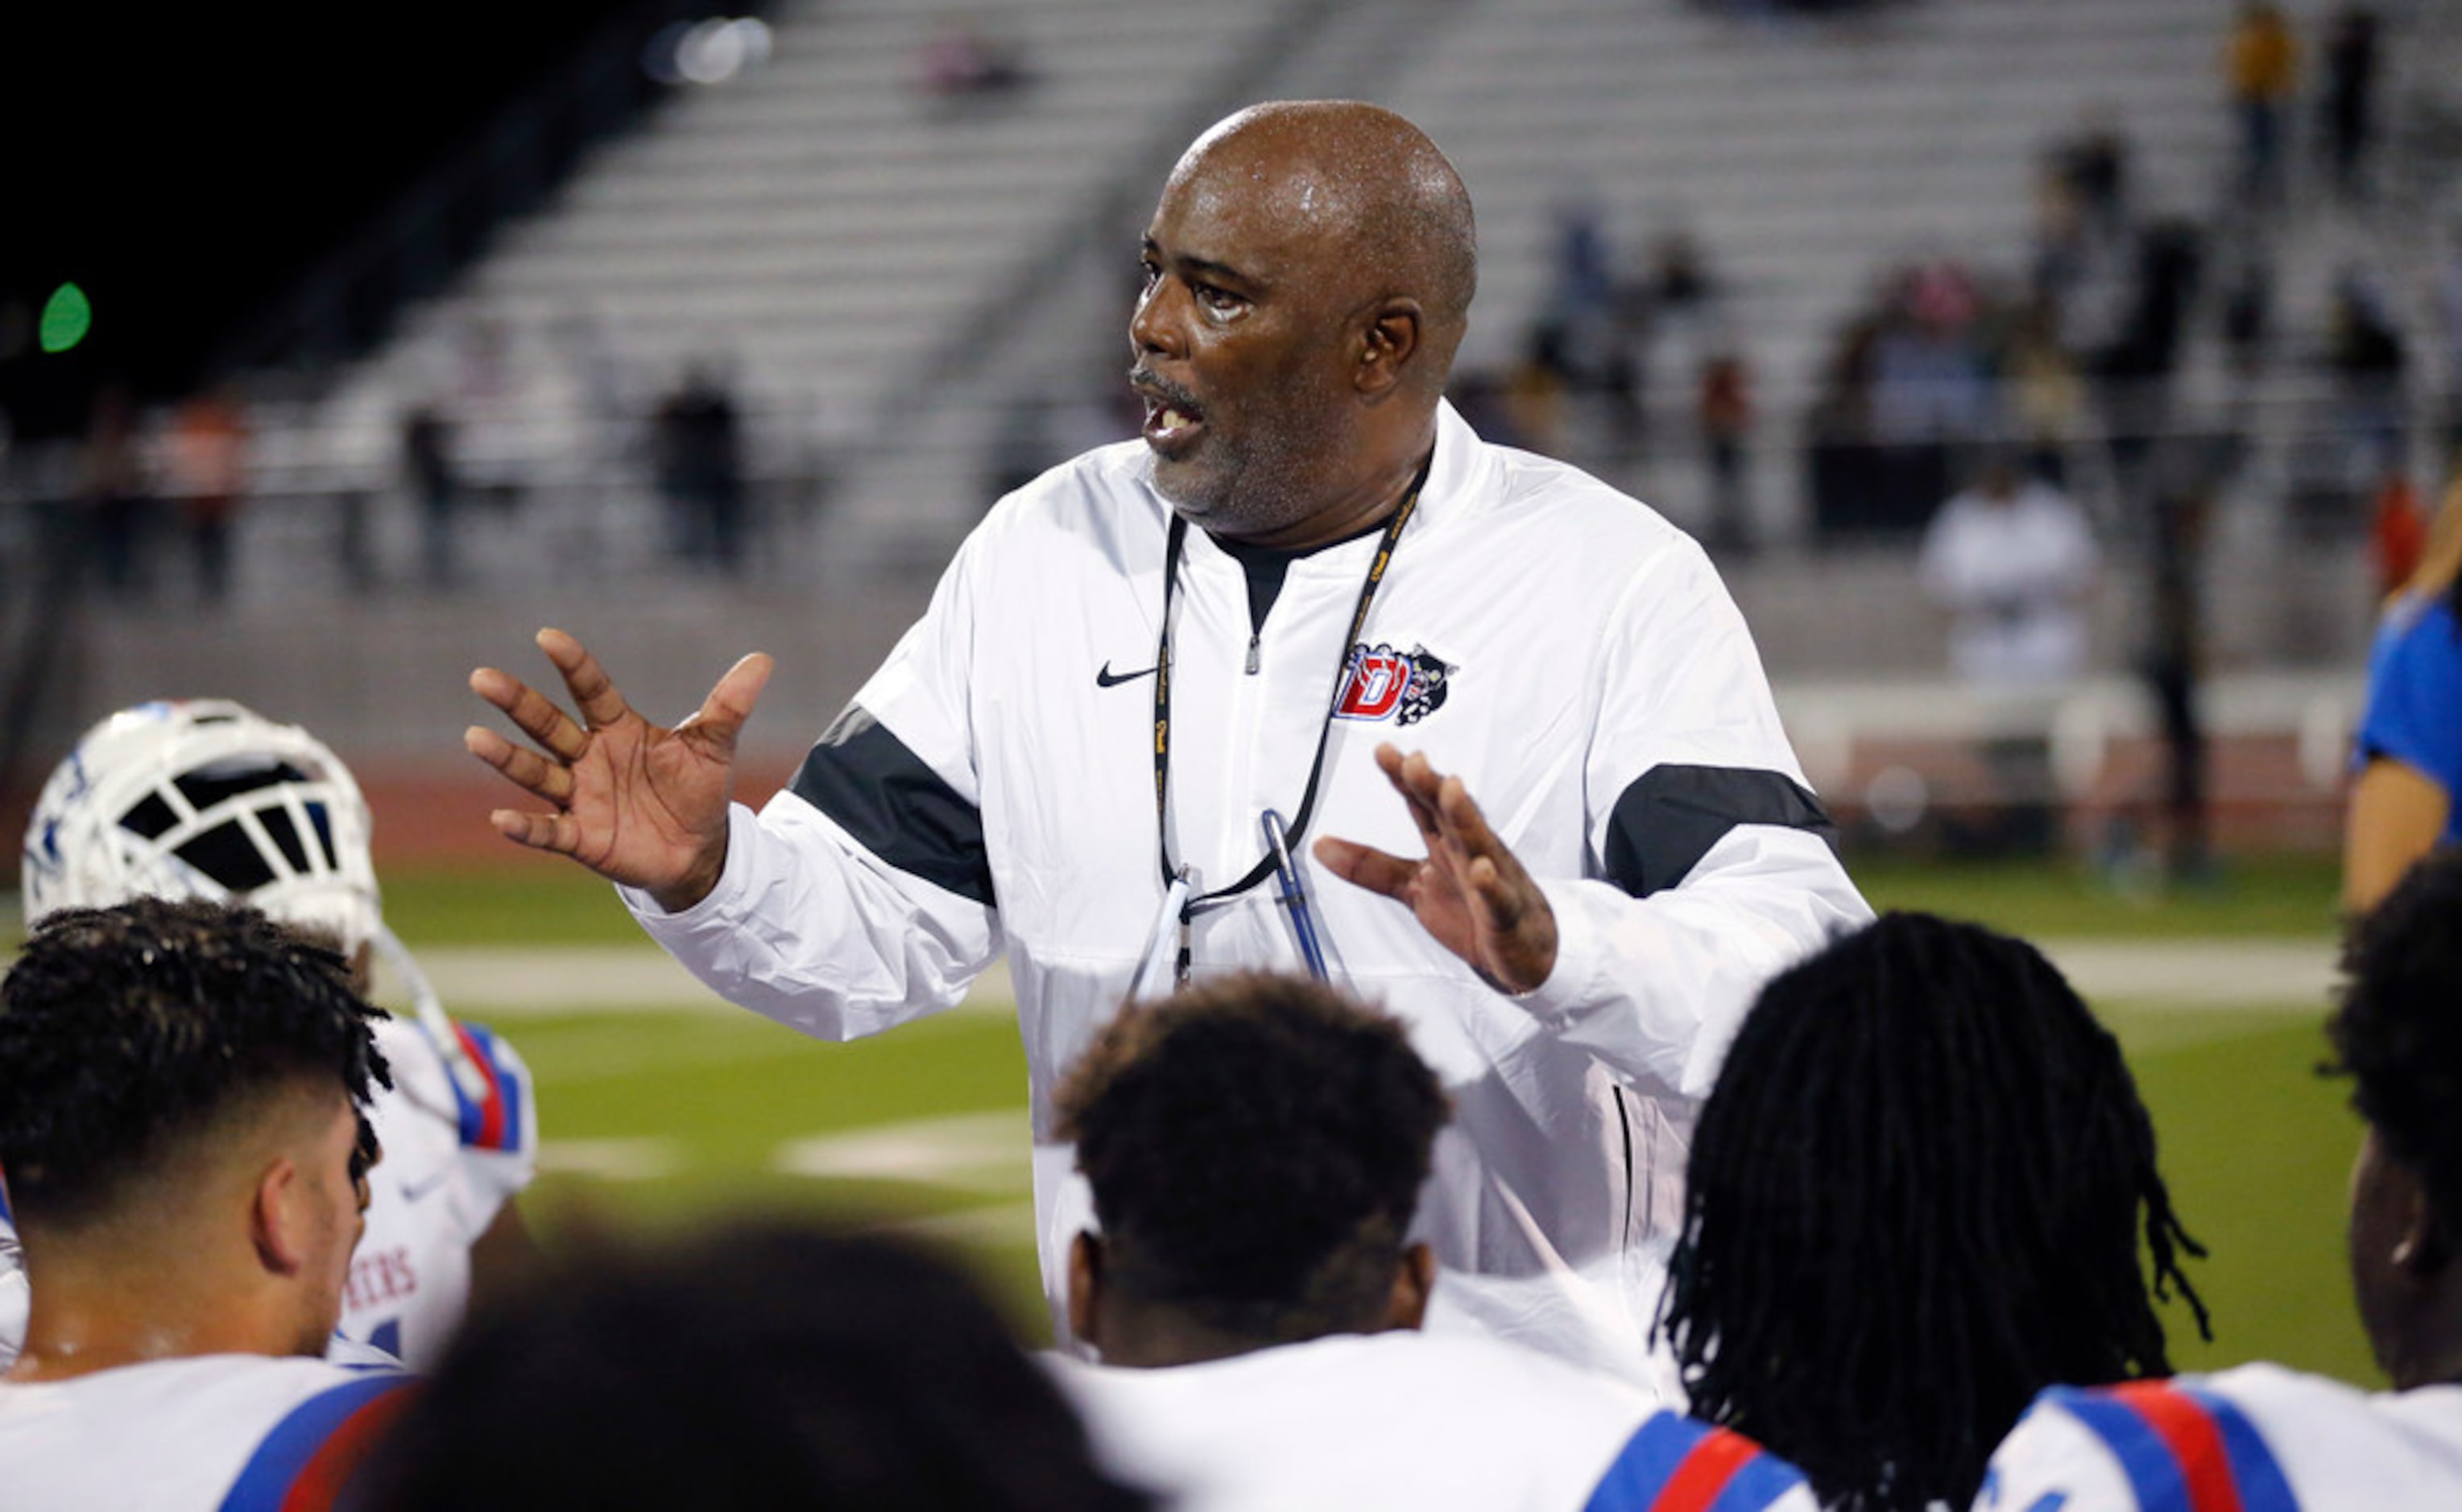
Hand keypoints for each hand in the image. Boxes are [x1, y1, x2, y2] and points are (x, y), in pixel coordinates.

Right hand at [466, 627, 772, 911]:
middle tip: (482, 677)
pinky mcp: (581, 837)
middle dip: (517, 702)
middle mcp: (589, 757)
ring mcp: (580, 796)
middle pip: (548, 724)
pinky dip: (525, 827)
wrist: (701, 849)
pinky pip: (548, 831)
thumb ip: (729, 705)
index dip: (572, 664)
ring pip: (536, 772)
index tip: (547, 637)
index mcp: (619, 728)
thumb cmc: (699, 790)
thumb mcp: (716, 745)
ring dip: (507, 757)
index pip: (592, 690)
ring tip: (474, 736)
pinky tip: (501, 817)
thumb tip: (764, 659)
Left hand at [1313, 743, 1557, 994]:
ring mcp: (1492, 881)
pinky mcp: (1506, 916)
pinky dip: (1491, 885)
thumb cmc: (1471, 909)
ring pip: (1479, 844)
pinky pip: (1499, 899)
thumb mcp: (1413, 886)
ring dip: (1465, 816)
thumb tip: (1319, 845)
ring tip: (1451, 789)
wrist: (1523, 951)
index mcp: (1446, 842)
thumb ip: (1369, 866)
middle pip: (1450, 813)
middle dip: (1433, 786)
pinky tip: (1482, 870)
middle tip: (1414, 761)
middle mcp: (1470, 852)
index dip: (1404, 778)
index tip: (1383, 751)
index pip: (1423, 804)